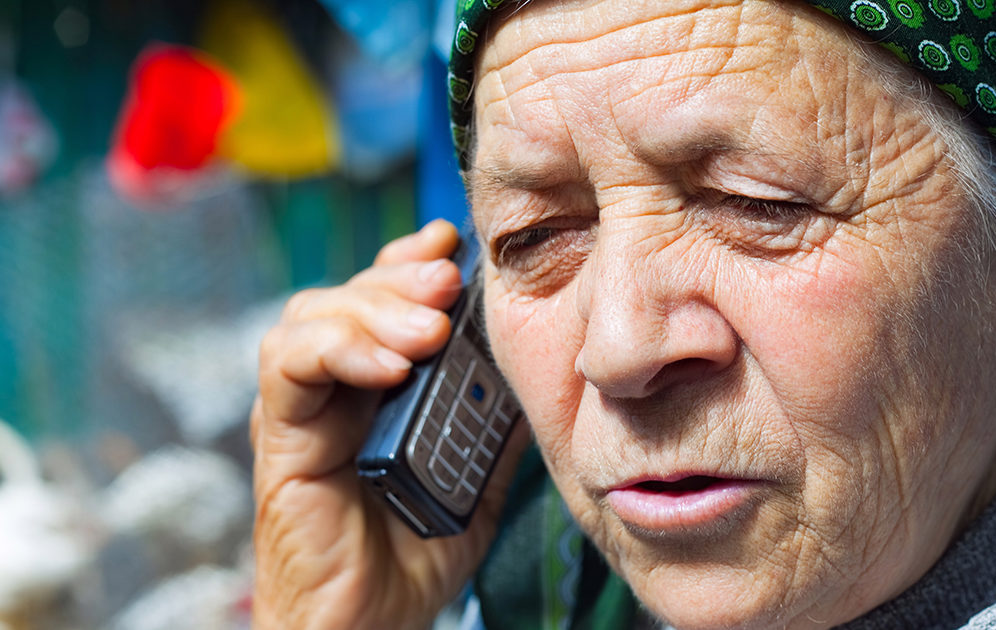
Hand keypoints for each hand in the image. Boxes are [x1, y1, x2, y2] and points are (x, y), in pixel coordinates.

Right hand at [251, 220, 527, 629]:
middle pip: (346, 294)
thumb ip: (493, 417)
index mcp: (377, 384)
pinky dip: (338, 350)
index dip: (410, 261)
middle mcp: (332, 387)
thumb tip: (538, 363)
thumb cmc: (415, 551)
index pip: (382, 298)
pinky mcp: (280, 441)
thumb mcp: (476, 471)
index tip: (452, 243)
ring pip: (310, 316)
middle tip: (448, 281)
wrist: (372, 624)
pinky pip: (287, 368)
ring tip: (426, 327)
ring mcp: (302, 410)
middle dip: (399, 276)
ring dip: (373, 309)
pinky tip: (389, 364)